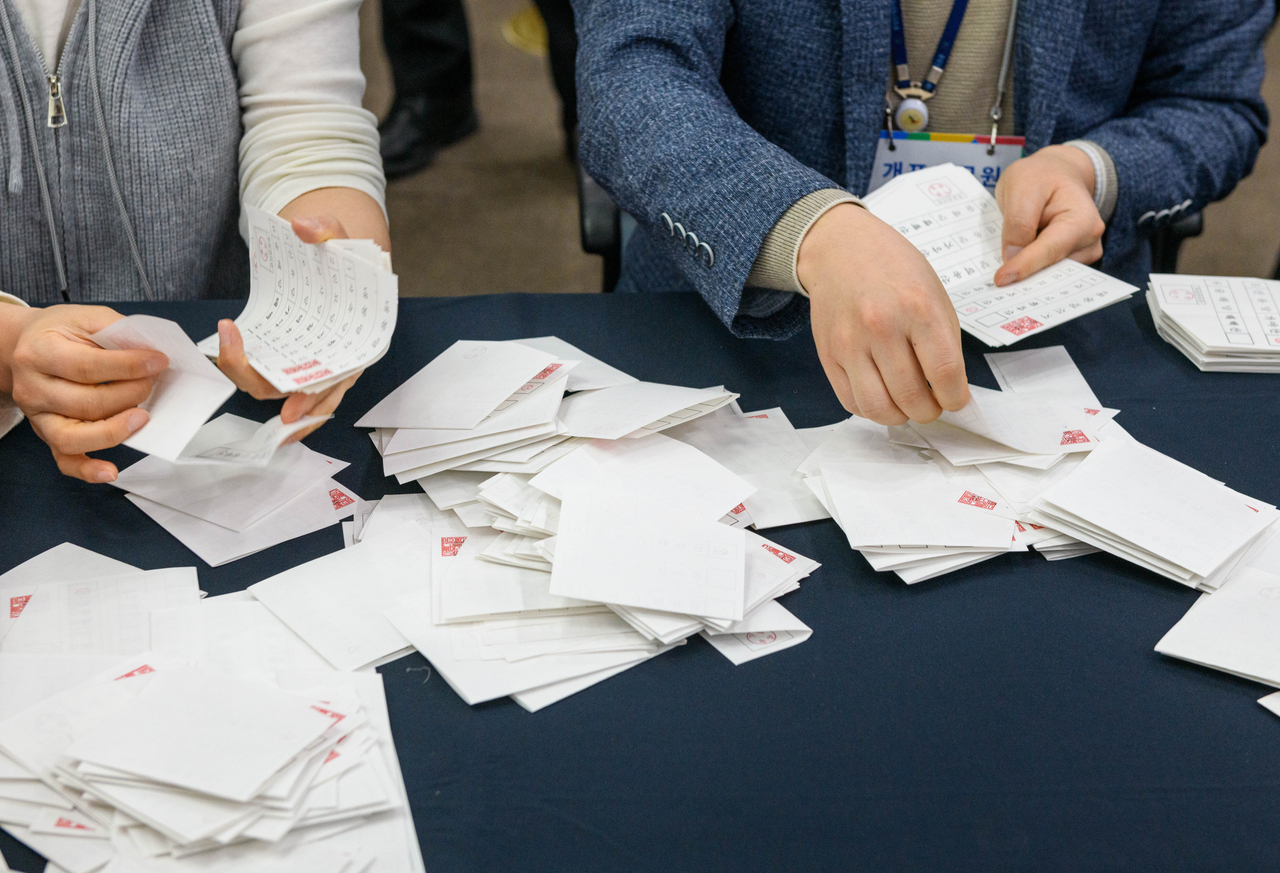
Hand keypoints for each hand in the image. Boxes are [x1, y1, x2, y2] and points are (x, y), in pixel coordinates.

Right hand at [6, 305, 166, 482]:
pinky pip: (65, 460)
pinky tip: (110, 471)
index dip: (129, 366)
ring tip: (142, 418)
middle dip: (130, 394)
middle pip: (87, 403)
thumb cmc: (60, 333)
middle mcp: (34, 387)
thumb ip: (118, 331)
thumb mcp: (86, 318)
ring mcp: (38, 416)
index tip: (158, 362)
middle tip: (151, 383)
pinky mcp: (47, 435)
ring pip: (75, 436)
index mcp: (41, 352)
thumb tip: (152, 353)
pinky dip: (88, 470)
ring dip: (116, 430)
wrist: (26, 346)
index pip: (88, 366)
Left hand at [215, 215, 362, 442]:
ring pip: (292, 394)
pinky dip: (258, 384)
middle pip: (309, 393)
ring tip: (228, 357)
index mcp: (361, 341)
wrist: (342, 259)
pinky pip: (282, 384)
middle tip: (237, 358)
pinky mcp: (298, 357)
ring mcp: (319, 362)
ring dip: (258, 385)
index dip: (315, 395)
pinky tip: (234, 376)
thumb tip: (302, 228)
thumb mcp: (343, 237)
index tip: (288, 397)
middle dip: (275, 390)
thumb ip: (327, 229)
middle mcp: (341, 360)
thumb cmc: (348, 258)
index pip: (340, 379)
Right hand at [798, 203, 968, 424]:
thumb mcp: (934, 293)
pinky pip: (851, 401)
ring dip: (899, 417)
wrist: (841, 249)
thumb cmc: (893, 268)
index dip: (955, 398)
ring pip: (878, 408)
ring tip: (907, 406)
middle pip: (911, 396)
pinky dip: (871, 409)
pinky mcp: (828, 354)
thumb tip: (950, 388)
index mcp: (918, 308)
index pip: (945, 373)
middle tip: (932, 405)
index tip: (956, 400)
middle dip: (929, 411)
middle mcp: (881, 326)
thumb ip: (943, 341)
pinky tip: (882, 396)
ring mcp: (850, 343)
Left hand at [994, 145, 1104, 285]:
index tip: (1001, 280)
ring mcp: (1082, 254)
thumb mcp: (1021, 186)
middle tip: (994, 286)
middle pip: (1051, 268)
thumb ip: (1018, 221)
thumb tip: (1012, 258)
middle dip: (1024, 277)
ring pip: (1048, 274)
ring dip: (1025, 276)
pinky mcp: (1070, 261)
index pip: (1050, 249)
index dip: (1024, 266)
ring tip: (1001, 274)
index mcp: (1082, 220)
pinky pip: (1046, 272)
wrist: (1056, 173)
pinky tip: (1011, 269)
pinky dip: (1028, 272)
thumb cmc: (1040, 176)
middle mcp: (1089, 241)